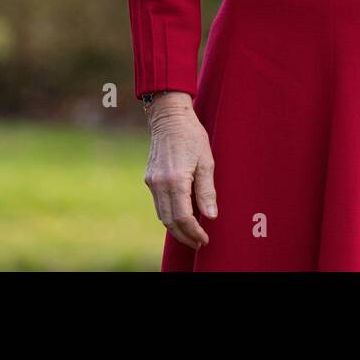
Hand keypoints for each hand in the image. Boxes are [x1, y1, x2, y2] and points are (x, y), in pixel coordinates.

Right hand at [144, 92, 216, 249]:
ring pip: (162, 214)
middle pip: (169, 221)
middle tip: (199, 242)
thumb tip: (210, 216)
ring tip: (192, 234)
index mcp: (175, 180)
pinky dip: (169, 214)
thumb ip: (207, 190)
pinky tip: (181, 216)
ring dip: (176, 228)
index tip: (205, 239)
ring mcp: (152, 182)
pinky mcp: (149, 178)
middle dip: (184, 235)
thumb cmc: (192, 136)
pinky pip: (158, 203)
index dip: (194, 232)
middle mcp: (159, 184)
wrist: (170, 117)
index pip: (183, 217)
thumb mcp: (206, 161)